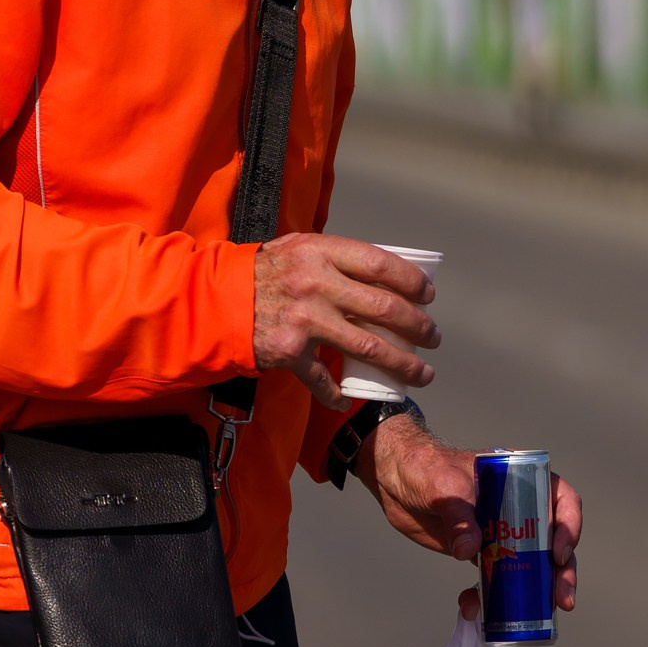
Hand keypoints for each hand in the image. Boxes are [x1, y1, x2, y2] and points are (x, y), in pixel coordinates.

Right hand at [253, 234, 436, 414]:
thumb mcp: (298, 249)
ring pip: (369, 348)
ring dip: (402, 365)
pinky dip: (341, 393)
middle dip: (418, 327)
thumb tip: (382, 273)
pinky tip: (352, 397)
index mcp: (321, 252)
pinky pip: (325, 380)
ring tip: (421, 373)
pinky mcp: (290, 352)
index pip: (381, 264)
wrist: (216, 301)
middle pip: (384, 308)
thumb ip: (335, 258)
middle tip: (432, 337)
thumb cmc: (261, 273)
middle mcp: (316, 284)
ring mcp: (305, 320)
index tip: (428, 296)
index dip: (412, 282)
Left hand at [352, 413, 581, 615]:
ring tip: (540, 614)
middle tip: (562, 598)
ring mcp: (502, 531)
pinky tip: (474, 611)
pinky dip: (488, 599)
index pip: (560, 499)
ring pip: (531, 564)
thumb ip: (458, 515)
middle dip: (561, 571)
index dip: (568, 526)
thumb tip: (470, 552)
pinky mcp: (481, 552)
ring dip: (537, 592)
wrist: (394, 480)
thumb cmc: (423, 467)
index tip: (557, 553)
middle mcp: (518, 506)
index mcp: (520, 479)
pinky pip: (495, 579)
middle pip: (553, 539)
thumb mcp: (442, 486)